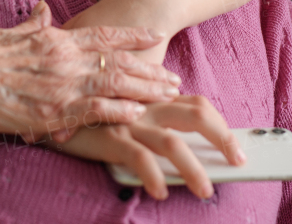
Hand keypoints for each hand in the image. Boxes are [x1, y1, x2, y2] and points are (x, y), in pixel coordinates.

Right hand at [0, 0, 182, 143]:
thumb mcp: (8, 34)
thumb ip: (32, 25)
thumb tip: (43, 10)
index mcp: (53, 39)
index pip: (102, 34)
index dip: (132, 35)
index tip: (154, 34)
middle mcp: (63, 59)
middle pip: (117, 61)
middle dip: (148, 69)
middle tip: (173, 76)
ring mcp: (59, 86)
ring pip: (112, 84)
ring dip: (143, 90)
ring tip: (168, 94)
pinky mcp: (51, 112)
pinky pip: (92, 110)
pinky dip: (116, 111)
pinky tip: (136, 114)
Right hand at [50, 96, 244, 200]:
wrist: (51, 108)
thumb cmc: (91, 115)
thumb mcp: (124, 113)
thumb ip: (152, 124)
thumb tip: (182, 151)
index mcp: (153, 99)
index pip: (197, 104)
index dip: (221, 125)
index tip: (237, 148)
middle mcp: (146, 107)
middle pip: (196, 114)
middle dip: (223, 138)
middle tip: (239, 161)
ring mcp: (129, 122)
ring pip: (172, 142)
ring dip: (195, 168)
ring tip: (207, 191)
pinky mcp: (109, 137)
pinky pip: (138, 157)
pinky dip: (153, 175)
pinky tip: (161, 191)